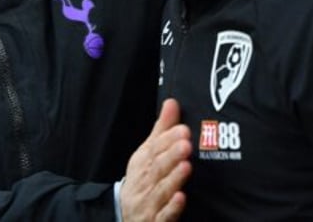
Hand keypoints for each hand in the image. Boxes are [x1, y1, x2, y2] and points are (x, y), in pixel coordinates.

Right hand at [120, 99, 191, 221]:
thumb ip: (162, 129)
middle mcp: (145, 180)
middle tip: (186, 143)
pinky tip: (181, 198)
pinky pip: (163, 214)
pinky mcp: (156, 220)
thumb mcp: (148, 152)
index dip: (168, 139)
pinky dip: (172, 207)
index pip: (154, 148)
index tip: (183, 129)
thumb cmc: (142, 178)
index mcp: (143, 162)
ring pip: (161, 189)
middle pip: (158, 167)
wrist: (125, 212)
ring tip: (186, 166)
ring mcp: (149, 201)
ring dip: (173, 178)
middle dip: (171, 155)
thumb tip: (172, 102)